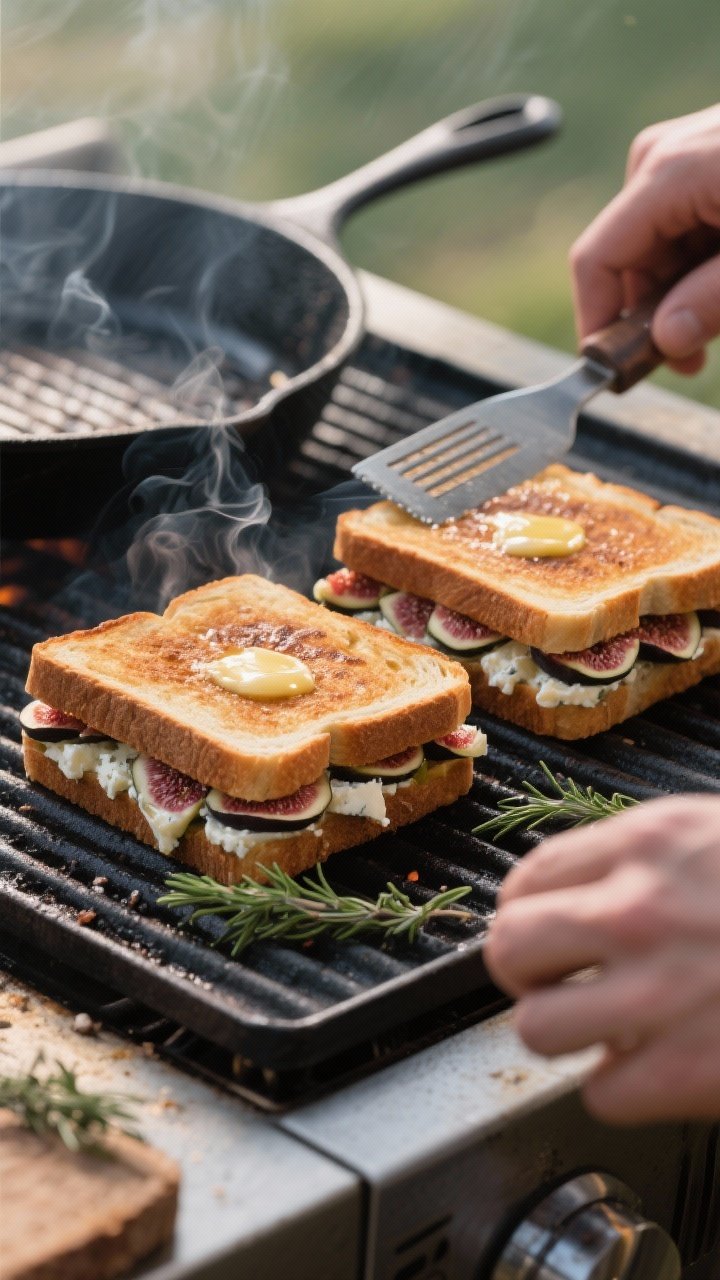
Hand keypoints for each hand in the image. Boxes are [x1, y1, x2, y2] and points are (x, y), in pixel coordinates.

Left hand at [484, 795, 719, 1123]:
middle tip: (559, 980)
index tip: (546, 930)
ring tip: (605, 1025)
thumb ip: (649, 857)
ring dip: (567, 1032)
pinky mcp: (690, 1071)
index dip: (527, 911)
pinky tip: (658, 1065)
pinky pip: (604, 1095)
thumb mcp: (717, 836)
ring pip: (536, 1026)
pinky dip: (627, 1089)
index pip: (529, 878)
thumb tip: (589, 887)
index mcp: (650, 844)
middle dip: (525, 970)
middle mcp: (640, 913)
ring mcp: (661, 995)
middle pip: (508, 946)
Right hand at [571, 104, 719, 374]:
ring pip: (658, 246)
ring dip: (682, 293)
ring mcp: (688, 153)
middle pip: (628, 256)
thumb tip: (667, 341)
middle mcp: (666, 157)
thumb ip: (713, 303)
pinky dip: (702, 264)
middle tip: (692, 359)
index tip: (616, 372)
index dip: (599, 323)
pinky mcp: (711, 159)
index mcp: (668, 173)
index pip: (598, 259)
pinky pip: (685, 224)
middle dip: (653, 314)